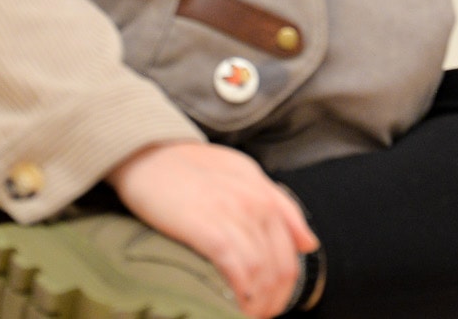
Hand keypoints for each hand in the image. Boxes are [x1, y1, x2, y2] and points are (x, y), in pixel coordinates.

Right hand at [106, 141, 317, 316]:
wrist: (149, 155)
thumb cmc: (192, 166)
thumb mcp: (243, 174)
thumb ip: (278, 204)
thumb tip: (308, 243)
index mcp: (266, 195)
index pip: (292, 251)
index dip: (286, 285)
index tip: (272, 302)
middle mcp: (257, 205)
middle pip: (281, 268)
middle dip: (274, 301)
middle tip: (258, 316)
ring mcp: (234, 217)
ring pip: (262, 275)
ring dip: (258, 305)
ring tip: (244, 316)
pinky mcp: (208, 229)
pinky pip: (238, 271)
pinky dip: (241, 295)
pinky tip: (233, 307)